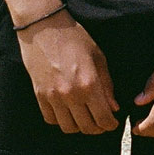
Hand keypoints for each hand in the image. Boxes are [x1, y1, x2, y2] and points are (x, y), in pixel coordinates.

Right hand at [18, 14, 119, 133]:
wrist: (43, 26)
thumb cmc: (74, 38)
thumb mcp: (98, 57)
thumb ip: (107, 85)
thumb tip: (114, 107)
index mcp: (89, 84)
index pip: (104, 119)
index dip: (111, 125)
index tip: (112, 122)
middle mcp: (71, 94)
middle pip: (87, 128)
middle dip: (97, 128)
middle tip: (101, 121)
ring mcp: (53, 96)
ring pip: (68, 127)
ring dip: (79, 126)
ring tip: (83, 117)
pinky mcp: (39, 94)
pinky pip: (51, 119)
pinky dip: (60, 120)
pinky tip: (66, 111)